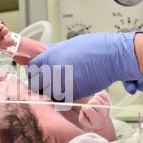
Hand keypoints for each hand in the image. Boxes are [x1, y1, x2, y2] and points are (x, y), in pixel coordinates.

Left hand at [28, 32, 142, 99]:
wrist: (112, 56)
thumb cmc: (93, 47)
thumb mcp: (67, 45)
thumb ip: (50, 52)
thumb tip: (36, 55)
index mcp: (50, 57)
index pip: (30, 69)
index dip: (33, 72)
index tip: (37, 73)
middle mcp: (54, 71)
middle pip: (35, 84)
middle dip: (40, 84)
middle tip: (48, 81)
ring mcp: (63, 83)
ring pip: (48, 93)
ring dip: (51, 91)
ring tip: (62, 83)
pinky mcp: (73, 93)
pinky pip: (62, 98)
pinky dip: (64, 95)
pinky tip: (72, 86)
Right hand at [78, 91, 110, 131]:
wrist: (103, 123)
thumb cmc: (93, 123)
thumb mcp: (85, 124)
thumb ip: (81, 117)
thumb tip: (82, 110)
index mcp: (96, 117)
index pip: (87, 108)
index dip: (83, 109)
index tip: (85, 112)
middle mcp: (103, 111)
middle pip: (93, 101)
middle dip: (88, 104)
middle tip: (90, 108)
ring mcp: (106, 105)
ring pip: (96, 97)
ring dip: (93, 100)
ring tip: (93, 106)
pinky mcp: (108, 101)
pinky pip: (102, 93)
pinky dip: (98, 95)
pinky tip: (97, 101)